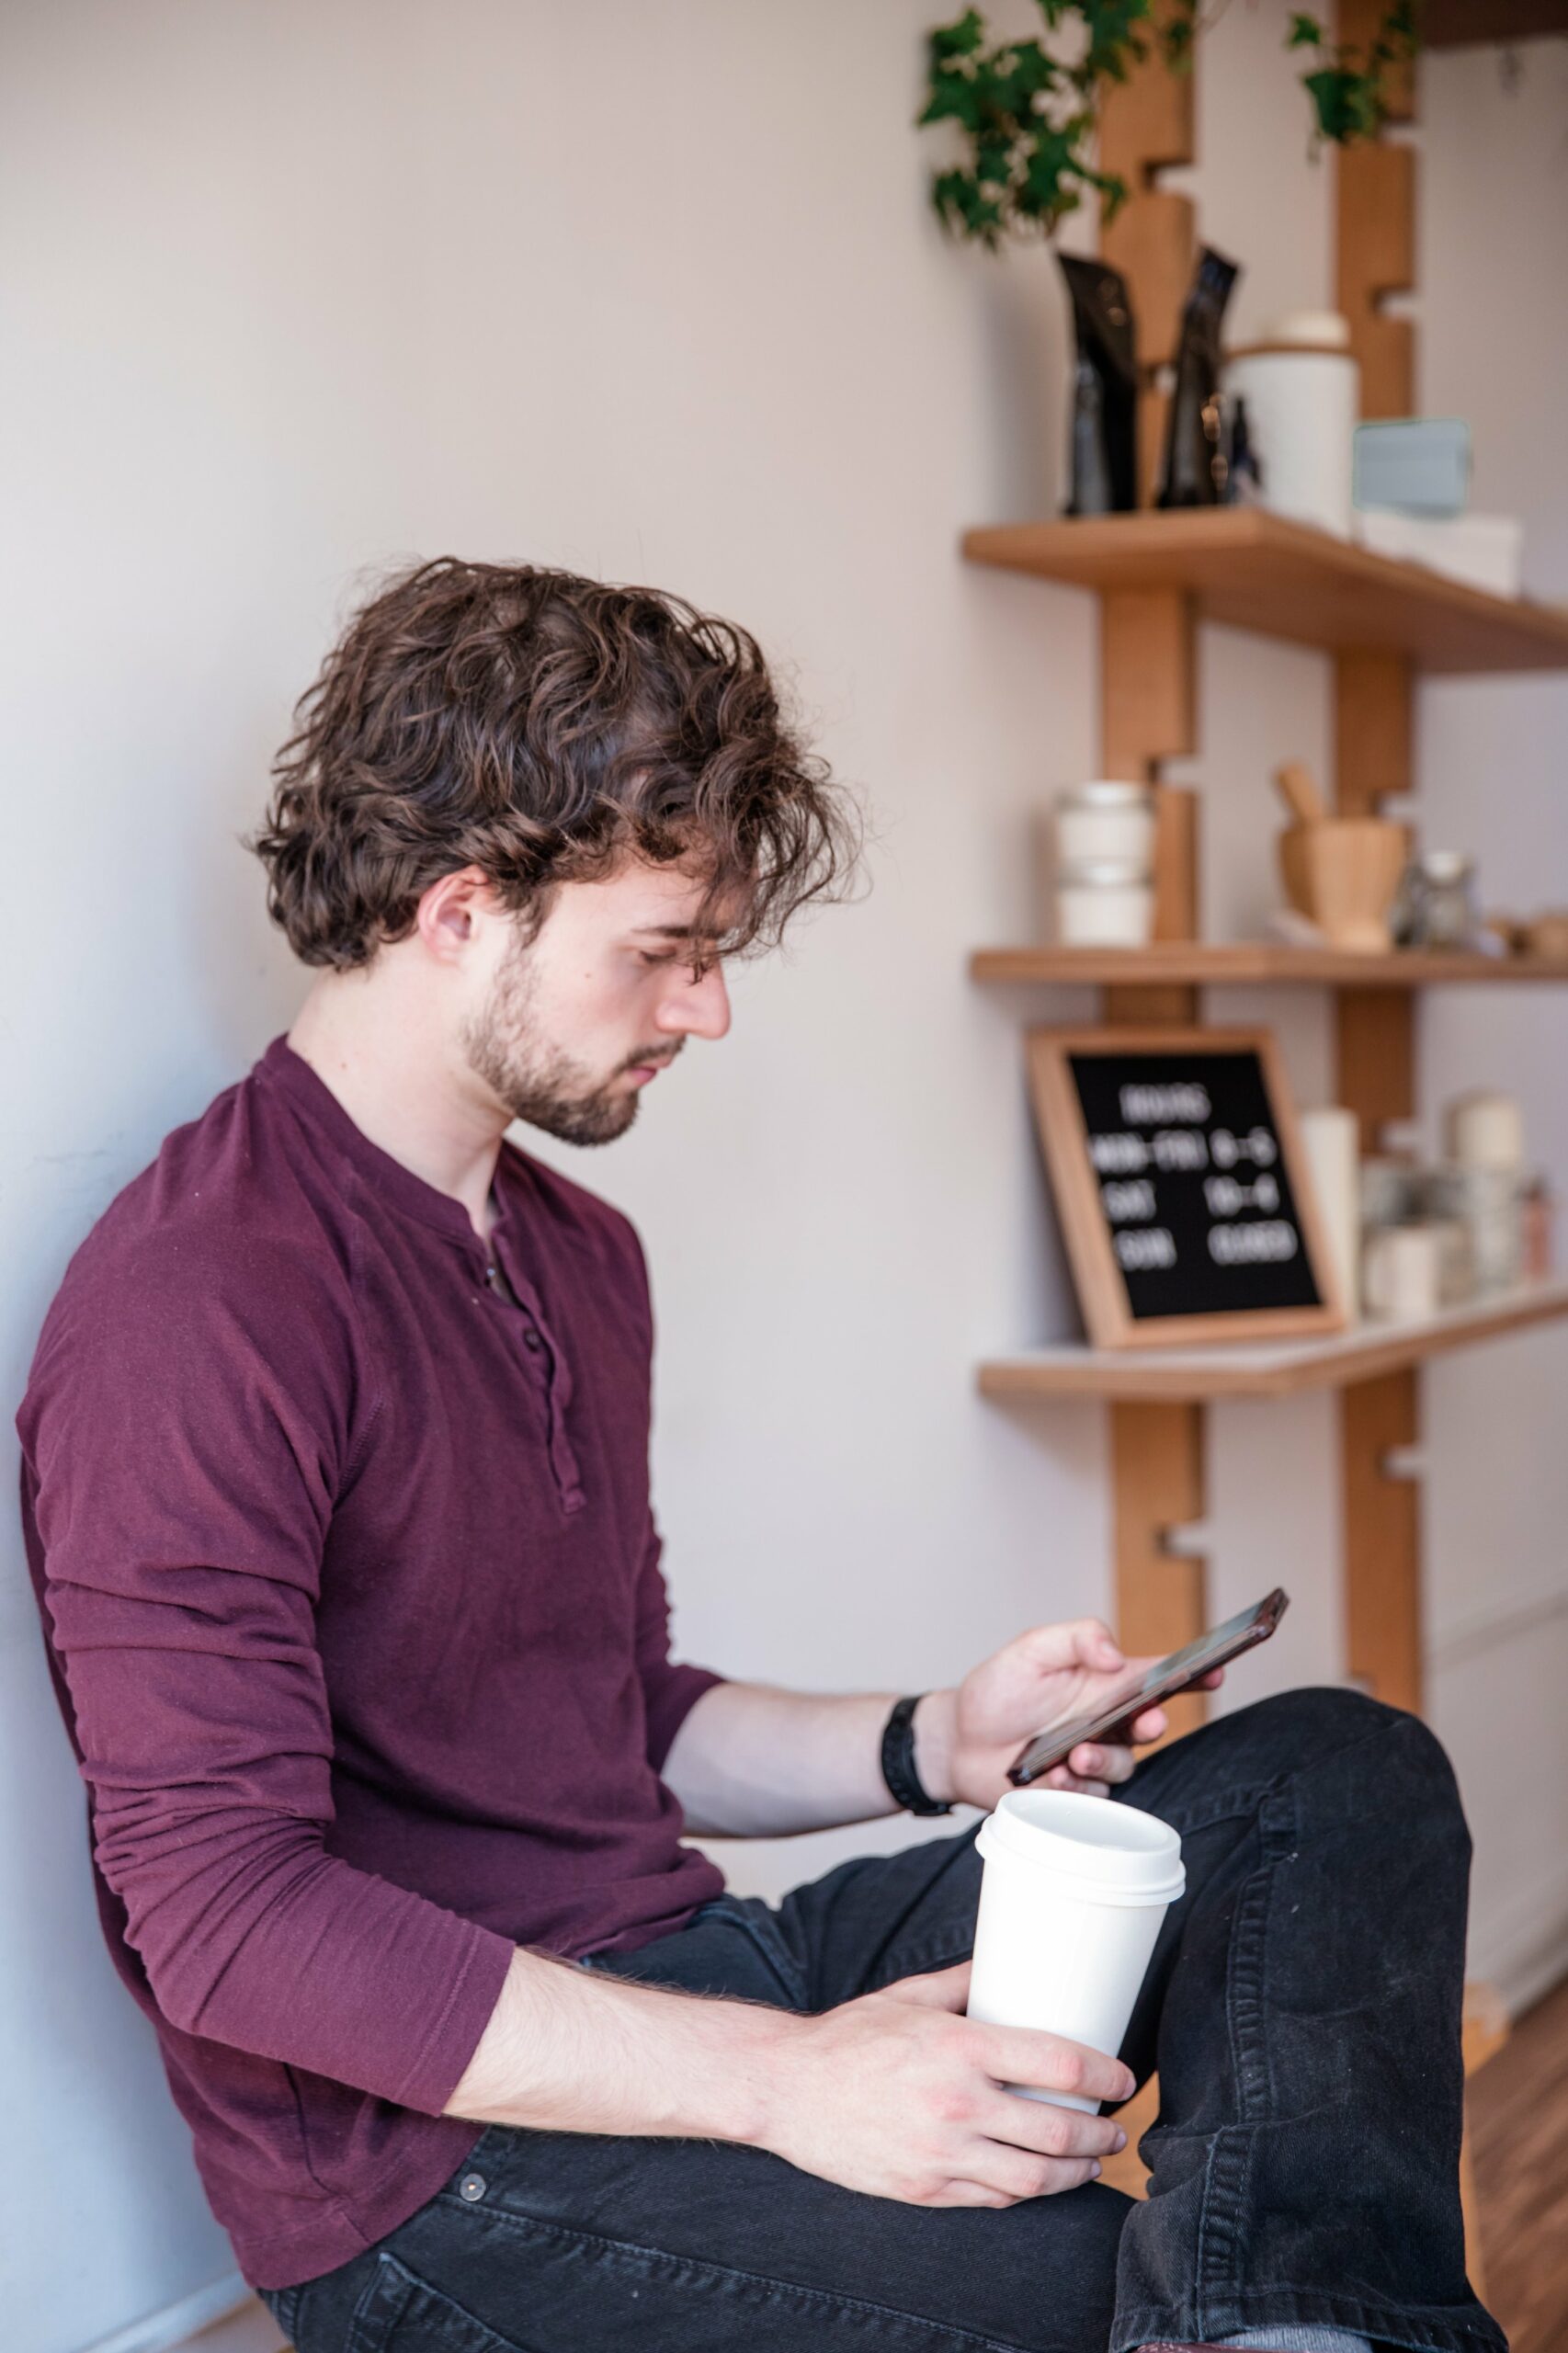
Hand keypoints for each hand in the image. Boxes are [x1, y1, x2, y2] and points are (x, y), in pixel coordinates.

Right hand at [755, 1960, 1133, 2207]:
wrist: (785, 2089)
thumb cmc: (847, 2038)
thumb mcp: (908, 1996)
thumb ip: (965, 1983)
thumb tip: (1007, 1963)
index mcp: (959, 2048)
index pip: (1058, 2065)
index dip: (1104, 2074)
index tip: (1123, 2076)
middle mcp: (956, 2104)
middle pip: (1058, 2131)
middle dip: (1101, 2134)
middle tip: (1116, 2127)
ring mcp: (940, 2154)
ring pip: (1033, 2177)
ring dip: (1076, 2173)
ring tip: (1091, 2162)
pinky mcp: (924, 2190)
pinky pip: (993, 2199)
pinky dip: (1026, 2191)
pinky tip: (1037, 2179)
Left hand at [917, 1618, 1223, 1807]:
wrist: (958, 1742)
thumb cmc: (996, 1691)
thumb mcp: (1031, 1649)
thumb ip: (1077, 1639)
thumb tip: (1116, 1654)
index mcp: (1104, 1683)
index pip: (1159, 1676)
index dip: (1193, 1673)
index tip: (1215, 1669)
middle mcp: (1106, 1721)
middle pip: (1150, 1725)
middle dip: (1153, 1725)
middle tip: (1144, 1722)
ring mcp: (1092, 1759)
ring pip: (1124, 1766)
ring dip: (1103, 1761)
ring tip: (1072, 1755)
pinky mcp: (1075, 1793)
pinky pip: (1093, 1799)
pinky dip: (1074, 1789)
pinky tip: (1051, 1777)